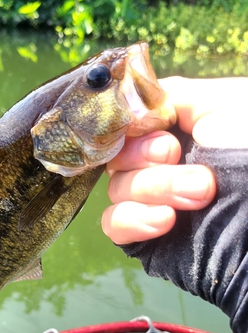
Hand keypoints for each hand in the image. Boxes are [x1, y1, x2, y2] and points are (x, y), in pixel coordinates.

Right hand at [102, 76, 247, 244]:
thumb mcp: (218, 101)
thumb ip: (167, 96)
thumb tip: (130, 105)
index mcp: (172, 132)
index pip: (124, 128)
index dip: (133, 130)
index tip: (162, 133)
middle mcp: (157, 165)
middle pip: (117, 157)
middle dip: (146, 158)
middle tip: (177, 156)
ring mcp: (151, 201)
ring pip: (117, 189)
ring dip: (155, 187)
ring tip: (201, 192)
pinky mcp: (146, 235)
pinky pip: (114, 224)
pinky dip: (133, 219)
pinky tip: (166, 219)